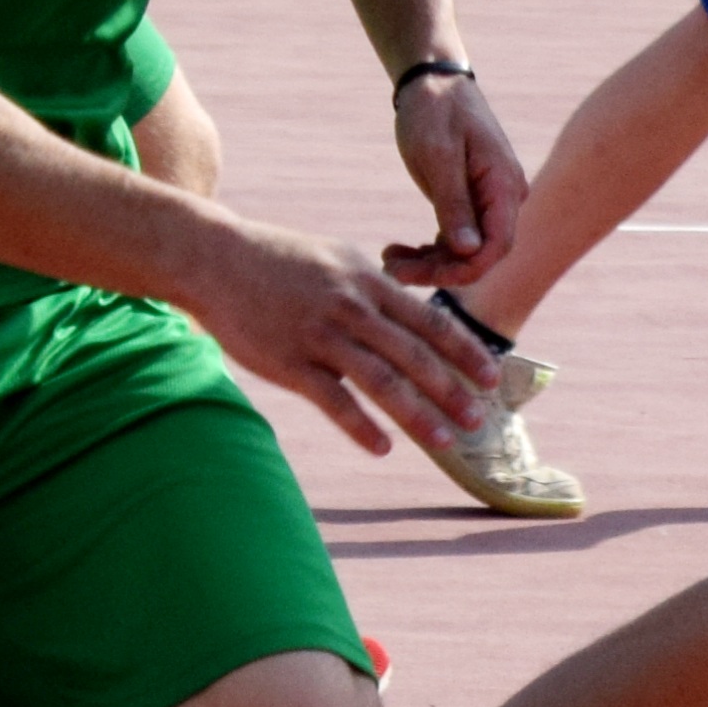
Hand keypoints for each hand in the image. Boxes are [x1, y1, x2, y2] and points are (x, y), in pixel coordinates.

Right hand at [187, 218, 499, 453]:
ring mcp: (319, 335)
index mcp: (368, 282)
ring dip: (417, 415)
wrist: (215, 258)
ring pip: (380, 381)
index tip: (492, 376)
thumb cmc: (280, 260)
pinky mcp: (288, 362)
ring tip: (446, 442)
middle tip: (480, 420)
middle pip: (413, 355)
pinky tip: (382, 448)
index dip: (464, 351)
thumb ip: (377, 289)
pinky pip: (332, 400)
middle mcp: (351, 308)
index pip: (429, 321)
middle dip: (451, 390)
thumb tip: (416, 314)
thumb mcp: (338, 260)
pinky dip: (360, 426)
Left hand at [386, 70, 525, 286]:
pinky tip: (400, 250)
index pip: (496, 247)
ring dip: (429, 264)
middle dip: (438, 269)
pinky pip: (456, 239)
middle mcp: (504, 198)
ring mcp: (488, 201)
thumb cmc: (435, 111)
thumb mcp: (438, 156)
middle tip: (390, 267)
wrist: (432, 81)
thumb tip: (469, 251)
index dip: (462, 270)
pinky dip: (429, 251)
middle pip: (480, 255)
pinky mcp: (470, 202)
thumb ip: (454, 204)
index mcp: (503, 186)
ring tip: (389, 259)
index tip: (418, 274)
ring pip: (465, 251)